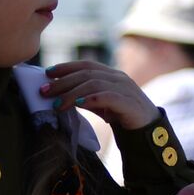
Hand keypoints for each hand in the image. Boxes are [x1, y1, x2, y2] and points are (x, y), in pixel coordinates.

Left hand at [42, 61, 157, 130]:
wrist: (149, 129)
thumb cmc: (123, 116)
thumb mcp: (102, 104)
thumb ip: (86, 97)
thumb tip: (60, 96)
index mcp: (112, 75)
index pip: (86, 64)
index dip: (66, 67)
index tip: (47, 73)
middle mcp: (118, 78)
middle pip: (86, 73)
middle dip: (62, 82)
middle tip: (44, 91)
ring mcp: (125, 89)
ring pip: (93, 84)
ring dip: (71, 93)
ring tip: (56, 104)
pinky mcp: (129, 103)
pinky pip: (108, 96)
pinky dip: (91, 99)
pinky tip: (78, 104)